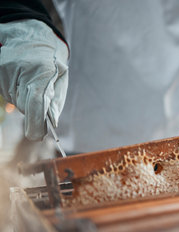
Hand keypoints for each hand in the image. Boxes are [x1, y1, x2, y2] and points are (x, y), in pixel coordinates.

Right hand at [0, 19, 68, 139]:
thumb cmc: (51, 62)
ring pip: (14, 100)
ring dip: (23, 99)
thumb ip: (56, 102)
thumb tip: (50, 123)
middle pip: (24, 105)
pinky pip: (6, 93)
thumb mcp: (61, 79)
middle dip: (33, 110)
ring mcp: (5, 68)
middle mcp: (21, 69)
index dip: (36, 121)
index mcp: (42, 71)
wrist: (31, 38)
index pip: (36, 102)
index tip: (36, 135)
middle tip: (40, 99)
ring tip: (30, 84)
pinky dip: (15, 93)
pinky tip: (20, 81)